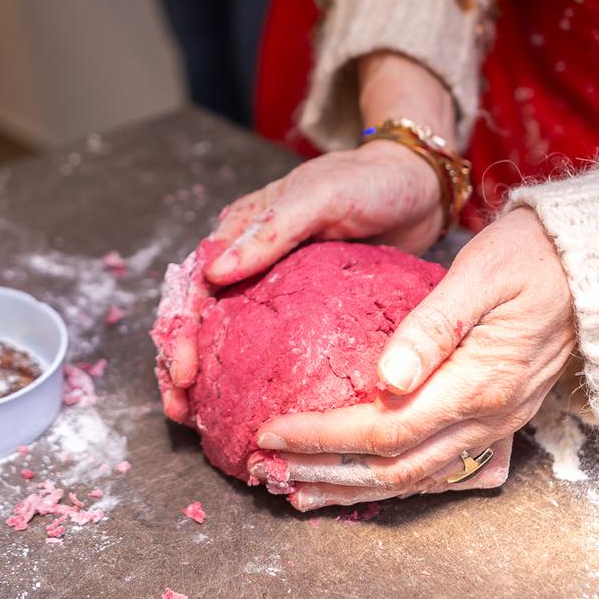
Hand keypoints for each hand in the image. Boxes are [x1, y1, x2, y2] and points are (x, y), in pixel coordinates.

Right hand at [155, 52, 452, 424]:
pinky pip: (265, 344)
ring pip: (222, 334)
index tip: (184, 371)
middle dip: (179, 362)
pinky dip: (246, 375)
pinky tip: (244, 408)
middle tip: (180, 407)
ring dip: (204, 375)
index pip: (193, 282)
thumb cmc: (369, 182)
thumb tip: (214, 271)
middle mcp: (247, 260)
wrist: (419, 186)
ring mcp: (273, 288)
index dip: (180, 328)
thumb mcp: (321, 196)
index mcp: (240, 230)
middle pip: (197, 315)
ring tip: (192, 417)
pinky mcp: (302, 311)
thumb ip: (272, 229)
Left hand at [250, 208, 576, 510]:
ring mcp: (497, 424)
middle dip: (325, 473)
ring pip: (415, 477)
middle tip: (269, 471)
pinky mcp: (499, 419)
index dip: (323, 437)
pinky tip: (361, 479)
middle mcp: (488, 417)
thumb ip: (431, 328)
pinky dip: (392, 480)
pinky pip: (440, 468)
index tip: (272, 431)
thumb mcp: (480, 274)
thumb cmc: (535, 256)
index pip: (383, 430)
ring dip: (354, 488)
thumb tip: (384, 379)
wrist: (598, 266)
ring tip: (301, 491)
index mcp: (477, 383)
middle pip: (393, 468)